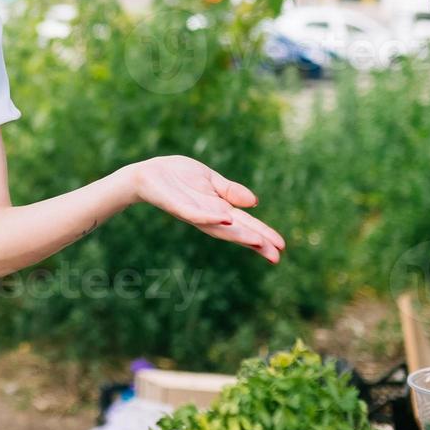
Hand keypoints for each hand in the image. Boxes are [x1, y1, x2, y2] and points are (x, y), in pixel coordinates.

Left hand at [127, 156, 285, 262]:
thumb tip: (255, 203)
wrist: (147, 174)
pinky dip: (211, 217)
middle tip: (276, 256)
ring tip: (258, 242)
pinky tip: (227, 219)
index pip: (244, 225)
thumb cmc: (178, 176)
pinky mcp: (178, 206)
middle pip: (235, 232)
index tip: (281, 246)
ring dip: (238, 235)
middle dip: (255, 242)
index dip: (262, 235)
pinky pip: (196, 214)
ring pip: (219, 228)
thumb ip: (230, 191)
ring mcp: (194, 213)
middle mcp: (208, 216)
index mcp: (218, 209)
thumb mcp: (210, 179)